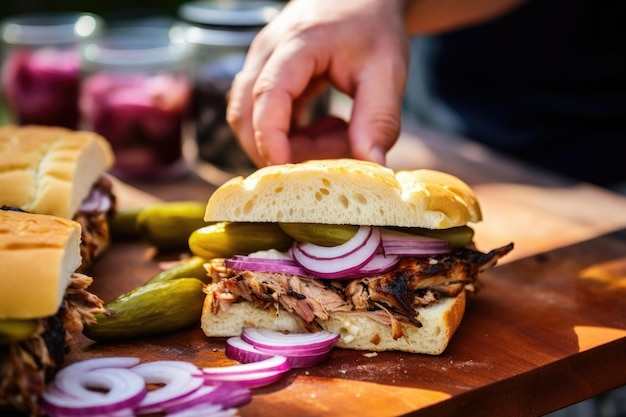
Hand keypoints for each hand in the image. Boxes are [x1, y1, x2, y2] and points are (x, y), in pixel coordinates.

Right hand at [227, 0, 409, 165]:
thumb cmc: (375, 28)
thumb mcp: (387, 71)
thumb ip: (379, 118)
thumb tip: (372, 165)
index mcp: (299, 44)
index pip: (269, 93)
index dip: (270, 136)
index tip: (285, 168)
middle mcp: (269, 51)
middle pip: (244, 111)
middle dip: (274, 148)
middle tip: (323, 163)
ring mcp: (262, 62)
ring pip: (250, 116)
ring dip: (285, 142)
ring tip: (334, 137)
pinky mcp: (266, 74)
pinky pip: (263, 113)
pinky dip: (289, 133)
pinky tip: (325, 130)